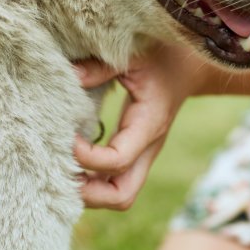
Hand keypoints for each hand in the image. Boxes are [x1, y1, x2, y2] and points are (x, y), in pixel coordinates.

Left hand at [73, 41, 210, 209]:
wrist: (190, 65)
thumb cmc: (162, 55)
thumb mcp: (133, 55)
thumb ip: (100, 67)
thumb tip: (69, 77)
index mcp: (148, 125)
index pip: (117, 161)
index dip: (86, 157)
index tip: (67, 136)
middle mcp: (148, 147)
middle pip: (122, 194)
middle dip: (89, 193)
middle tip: (60, 171)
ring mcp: (143, 154)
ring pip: (119, 194)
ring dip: (89, 192)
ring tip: (62, 170)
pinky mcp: (136, 152)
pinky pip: (115, 181)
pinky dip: (93, 182)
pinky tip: (72, 164)